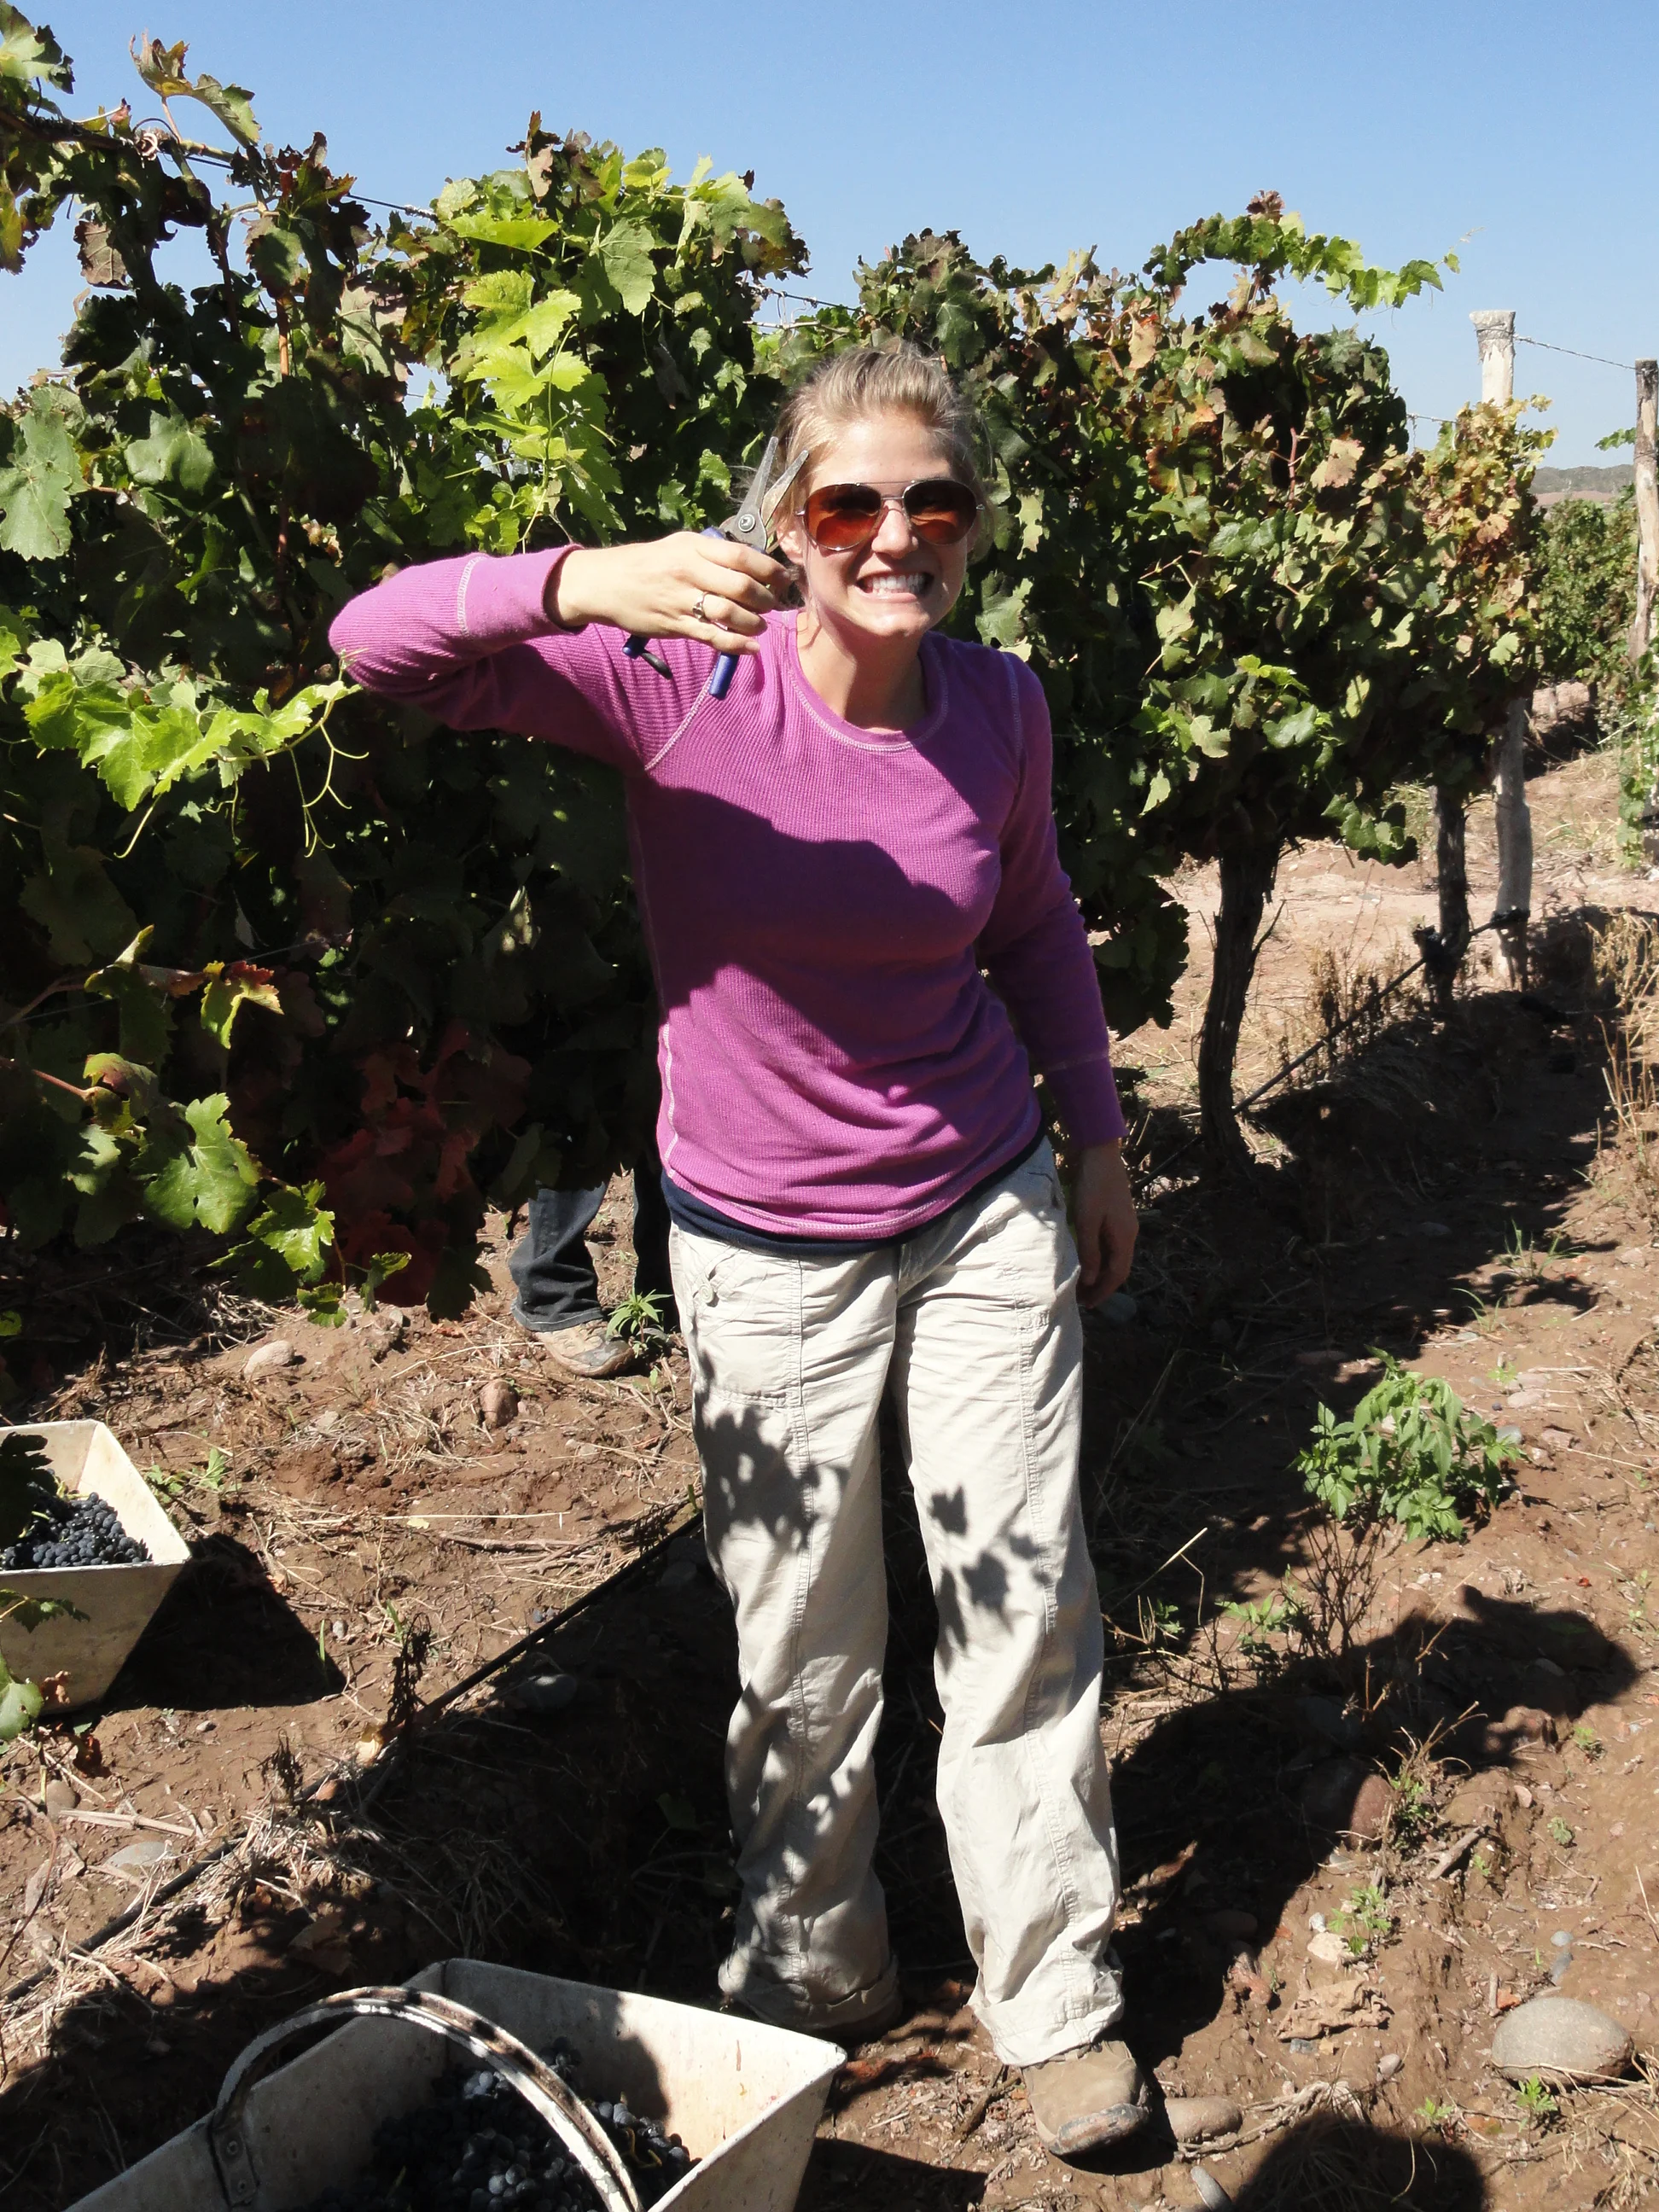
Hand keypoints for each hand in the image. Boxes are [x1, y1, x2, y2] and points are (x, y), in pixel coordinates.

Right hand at [548, 535, 781, 656]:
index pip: (742, 556)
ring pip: (730, 613)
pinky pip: (713, 637)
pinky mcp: (675, 625)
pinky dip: (737, 645)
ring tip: (760, 625)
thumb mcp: (678, 545)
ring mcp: (681, 599)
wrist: (605, 583)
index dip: (769, 570)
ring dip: (754, 623)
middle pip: (741, 586)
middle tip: (771, 605)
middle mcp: (689, 571)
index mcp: (694, 547)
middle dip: (765, 599)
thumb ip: (712, 553)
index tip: (782, 580)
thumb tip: (749, 562)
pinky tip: (750, 648)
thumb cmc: (646, 563)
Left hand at [1073, 1142, 1135, 1307]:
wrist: (1100, 1155)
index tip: (1088, 1304)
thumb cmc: (1092, 1187)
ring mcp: (1126, 1224)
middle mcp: (1130, 1234)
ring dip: (1102, 1272)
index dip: (1103, 1291)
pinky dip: (1101, 1257)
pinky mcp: (1118, 1216)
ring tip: (1083, 1282)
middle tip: (1083, 1298)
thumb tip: (1091, 1280)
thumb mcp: (1086, 1221)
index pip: (1117, 1274)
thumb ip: (1089, 1251)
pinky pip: (1112, 1245)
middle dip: (1103, 1285)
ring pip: (1116, 1257)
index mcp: (1125, 1237)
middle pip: (1119, 1268)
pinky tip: (1088, 1258)